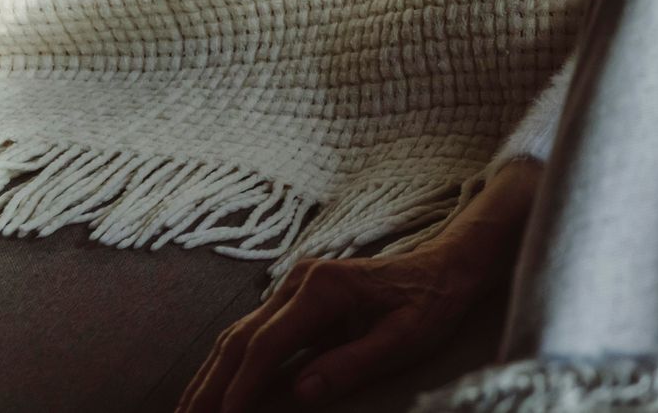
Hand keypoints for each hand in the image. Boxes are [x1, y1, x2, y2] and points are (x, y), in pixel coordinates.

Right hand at [174, 239, 497, 411]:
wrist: (447, 266)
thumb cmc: (432, 302)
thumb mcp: (406, 338)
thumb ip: (356, 363)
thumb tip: (303, 390)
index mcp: (325, 287)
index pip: (268, 343)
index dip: (242, 385)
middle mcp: (300, 281)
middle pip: (240, 339)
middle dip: (210, 387)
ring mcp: (294, 287)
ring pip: (238, 336)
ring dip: (210, 377)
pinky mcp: (296, 300)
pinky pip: (252, 335)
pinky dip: (228, 365)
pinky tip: (214, 391)